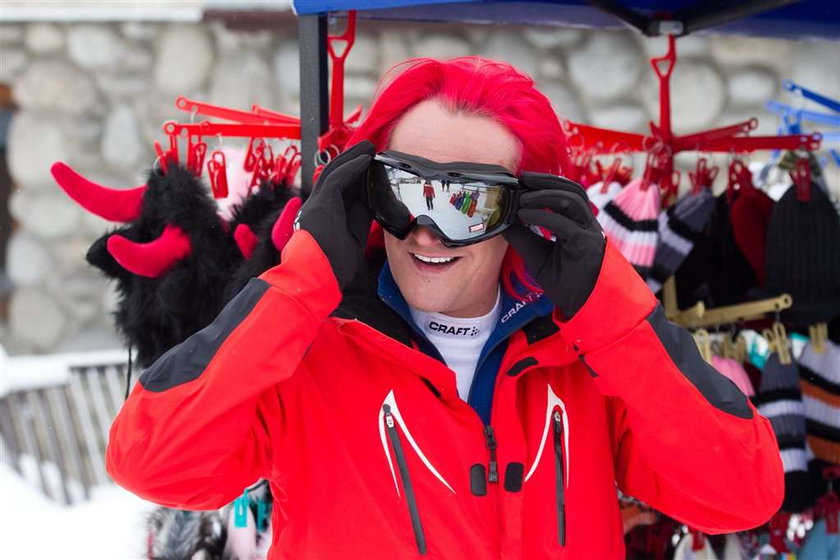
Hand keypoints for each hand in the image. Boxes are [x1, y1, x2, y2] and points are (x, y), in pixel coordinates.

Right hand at [295, 141, 374, 289]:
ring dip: (352, 157)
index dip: (355, 175)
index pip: (339, 189)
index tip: (370, 166)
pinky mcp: (320, 204)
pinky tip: (365, 159)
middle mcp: (317, 206)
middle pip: (335, 176)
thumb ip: (360, 218)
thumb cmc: (333, 266)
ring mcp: (316, 204)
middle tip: (369, 149)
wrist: (317, 277)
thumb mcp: (353, 237)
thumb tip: (373, 200)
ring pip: (333, 172)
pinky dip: (352, 167)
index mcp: (323, 215)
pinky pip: (336, 178)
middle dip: (352, 160)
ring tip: (369, 148)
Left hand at [503, 173, 605, 319]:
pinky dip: (543, 216)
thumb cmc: (563, 282)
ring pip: (571, 201)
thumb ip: (523, 236)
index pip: (567, 193)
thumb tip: (502, 219)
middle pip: (572, 190)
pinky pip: (565, 225)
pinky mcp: (586, 246)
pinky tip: (524, 215)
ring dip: (544, 194)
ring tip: (521, 198)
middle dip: (546, 181)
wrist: (581, 307)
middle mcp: (588, 225)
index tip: (523, 180)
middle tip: (521, 178)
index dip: (546, 182)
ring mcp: (590, 234)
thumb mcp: (536, 255)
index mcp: (579, 224)